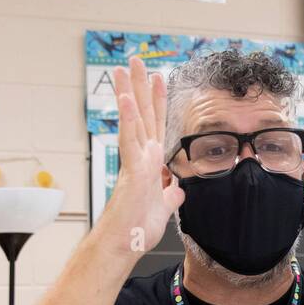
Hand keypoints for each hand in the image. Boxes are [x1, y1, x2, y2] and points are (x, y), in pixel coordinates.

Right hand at [88, 56, 184, 263]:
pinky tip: (126, 100)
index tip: (161, 78)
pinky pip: (129, 141)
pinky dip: (129, 120)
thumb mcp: (165, 207)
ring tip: (125, 68)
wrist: (125, 244)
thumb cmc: (138, 228)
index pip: (156, 125)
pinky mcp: (131, 171)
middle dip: (140, 86)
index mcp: (151, 163)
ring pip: (133, 120)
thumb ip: (171, 194)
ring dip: (130, 92)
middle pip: (143, 114)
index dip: (158, 101)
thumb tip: (178, 189)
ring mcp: (135, 162)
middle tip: (136, 60)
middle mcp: (142, 157)